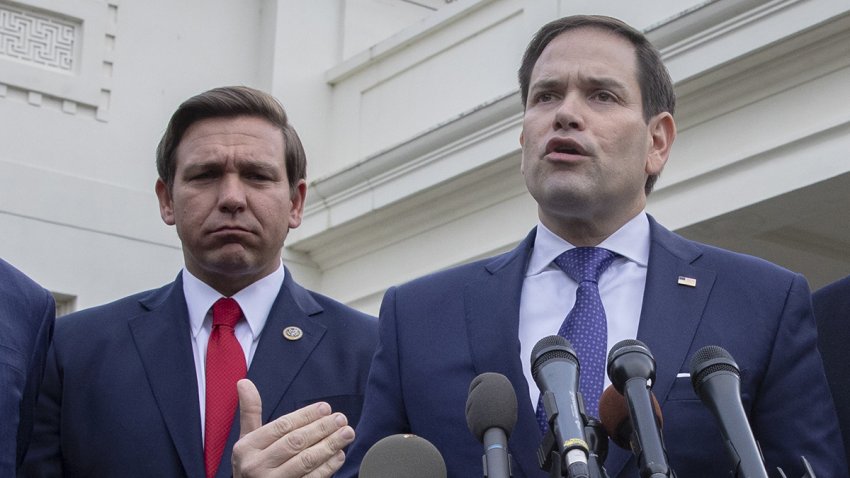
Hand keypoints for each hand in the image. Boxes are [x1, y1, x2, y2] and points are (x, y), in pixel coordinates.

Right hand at [232, 379, 354, 476]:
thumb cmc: (252, 465)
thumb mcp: (246, 440)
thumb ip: (250, 412)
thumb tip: (244, 382)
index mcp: (247, 448)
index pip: (281, 426)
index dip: (305, 415)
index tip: (325, 408)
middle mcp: (256, 466)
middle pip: (295, 442)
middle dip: (322, 428)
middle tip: (341, 419)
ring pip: (306, 461)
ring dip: (330, 445)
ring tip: (346, 434)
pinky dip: (328, 467)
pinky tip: (339, 455)